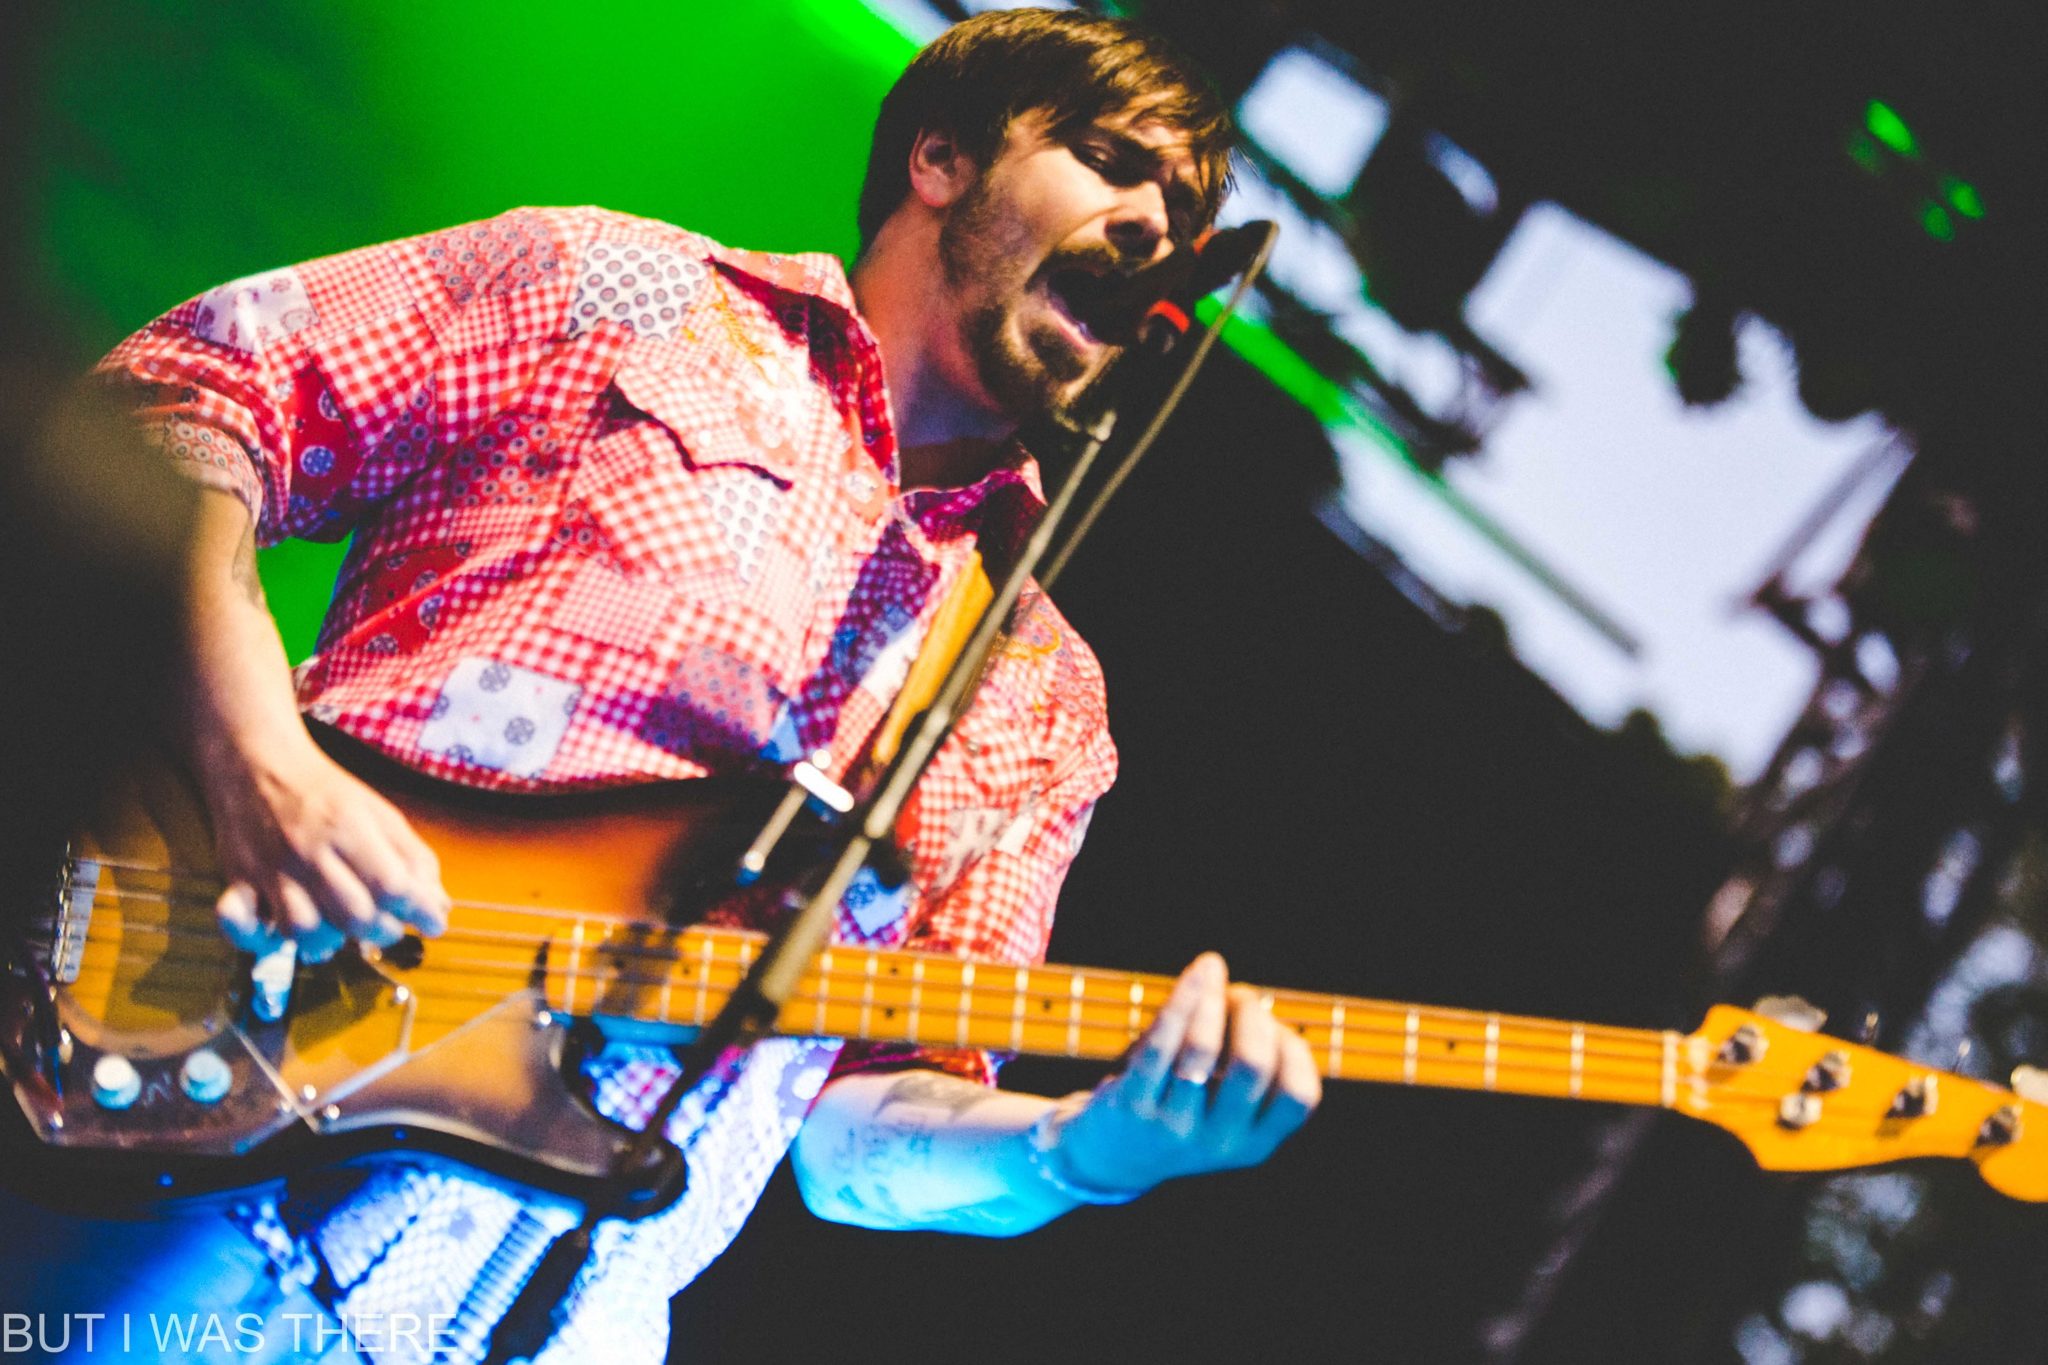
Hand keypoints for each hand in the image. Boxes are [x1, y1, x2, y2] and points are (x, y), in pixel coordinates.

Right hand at [201, 736, 448, 961]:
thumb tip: (438, 907)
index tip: (432, 923)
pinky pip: (238, 923)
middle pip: (352, 914)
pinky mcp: (237, 879)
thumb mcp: (379, 812)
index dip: (418, 910)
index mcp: (348, 827)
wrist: (256, 761)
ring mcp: (269, 867)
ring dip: (327, 941)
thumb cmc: (324, 791)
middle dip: (380, 931)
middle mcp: (308, 850)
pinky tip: (277, 934)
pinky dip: (257, 939)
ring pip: (301, 929)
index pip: (391, 885)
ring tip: (338, 929)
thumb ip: (412, 858)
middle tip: (386, 925)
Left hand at [1047, 952, 1321, 1196]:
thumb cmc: (1182, 1107)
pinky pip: (1159, 1044)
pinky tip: (1198, 972)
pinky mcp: (1131, 1105)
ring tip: (1212, 971)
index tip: (1275, 1027)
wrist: (1109, 1159)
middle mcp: (1217, 1142)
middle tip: (1240, 996)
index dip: (1295, 1050)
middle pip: (1252, 1064)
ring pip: (1201, 1048)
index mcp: (1253, 1144)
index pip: (1299, 1096)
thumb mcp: (1225, 1101)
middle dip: (1251, 1014)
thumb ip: (1243, 1050)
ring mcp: (1172, 1126)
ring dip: (1212, 999)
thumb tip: (1235, 988)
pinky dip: (1183, 999)